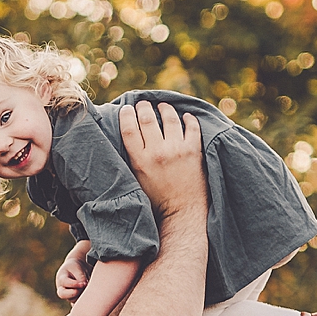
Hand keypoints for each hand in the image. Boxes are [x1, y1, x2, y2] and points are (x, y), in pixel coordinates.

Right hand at [55, 241, 92, 300]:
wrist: (75, 271)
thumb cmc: (75, 268)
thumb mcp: (77, 268)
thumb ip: (80, 277)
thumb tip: (85, 285)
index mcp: (61, 278)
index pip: (65, 282)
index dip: (74, 284)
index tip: (83, 284)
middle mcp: (62, 288)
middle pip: (62, 294)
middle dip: (73, 293)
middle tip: (83, 288)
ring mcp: (67, 295)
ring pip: (72, 300)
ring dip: (81, 296)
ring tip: (88, 289)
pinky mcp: (73, 299)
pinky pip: (76, 304)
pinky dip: (82, 302)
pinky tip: (88, 298)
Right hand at [118, 100, 203, 220]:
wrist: (182, 212)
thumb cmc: (156, 201)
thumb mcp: (135, 182)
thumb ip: (131, 161)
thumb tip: (123, 143)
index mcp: (140, 161)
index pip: (129, 129)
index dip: (127, 115)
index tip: (126, 109)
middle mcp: (158, 152)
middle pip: (147, 119)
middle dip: (143, 107)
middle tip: (143, 103)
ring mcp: (177, 150)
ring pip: (170, 118)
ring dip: (164, 109)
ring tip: (162, 106)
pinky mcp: (194, 151)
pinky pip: (192, 127)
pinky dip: (188, 119)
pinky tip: (185, 117)